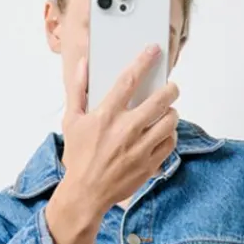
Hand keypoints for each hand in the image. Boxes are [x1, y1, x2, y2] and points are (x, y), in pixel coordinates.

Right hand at [58, 44, 179, 221]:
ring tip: (167, 112)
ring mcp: (140, 148)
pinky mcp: (149, 164)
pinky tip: (163, 133)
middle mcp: (126, 129)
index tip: (154, 51)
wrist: (86, 193)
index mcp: (106, 115)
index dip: (144, 61)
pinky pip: (170, 143)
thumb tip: (82, 65)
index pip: (129, 80)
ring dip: (172, 112)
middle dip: (170, 88)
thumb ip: (77, 90)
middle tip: (171, 87)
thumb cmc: (79, 157)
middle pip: (160, 99)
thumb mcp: (72, 121)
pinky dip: (170, 135)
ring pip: (170, 121)